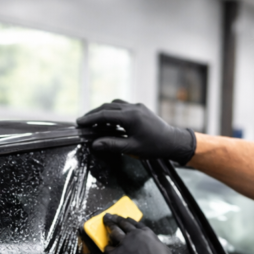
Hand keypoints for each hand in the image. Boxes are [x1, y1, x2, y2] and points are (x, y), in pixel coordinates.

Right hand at [77, 100, 196, 164]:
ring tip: (94, 121)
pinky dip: (113, 111)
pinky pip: (123, 106)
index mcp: (130, 117)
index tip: (79, 122)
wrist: (173, 141)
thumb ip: (112, 145)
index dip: (90, 118)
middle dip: (94, 113)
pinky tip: (109, 119)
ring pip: (115, 104)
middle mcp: (133, 108)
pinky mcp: (140, 108)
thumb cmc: (154, 147)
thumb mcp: (131, 148)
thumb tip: (95, 144)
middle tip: (83, 121)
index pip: (105, 115)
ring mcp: (138, 106)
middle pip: (108, 107)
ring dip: (103, 111)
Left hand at [104, 214, 188, 253]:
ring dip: (109, 226)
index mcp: (146, 234)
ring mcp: (124, 245)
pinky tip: (106, 247)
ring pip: (113, 232)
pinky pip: (108, 249)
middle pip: (122, 224)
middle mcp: (134, 236)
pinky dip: (107, 248)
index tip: (125, 218)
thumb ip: (153, 244)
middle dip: (115, 219)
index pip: (135, 224)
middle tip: (110, 216)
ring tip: (105, 223)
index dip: (128, 221)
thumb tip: (150, 245)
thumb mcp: (163, 249)